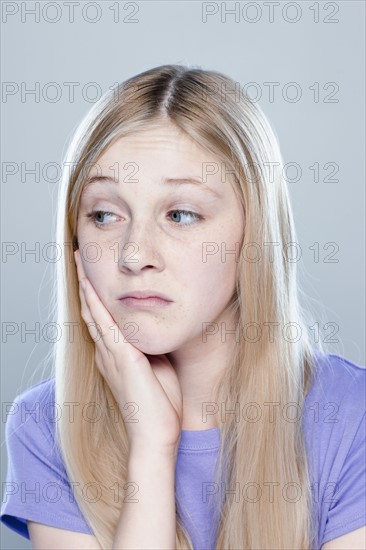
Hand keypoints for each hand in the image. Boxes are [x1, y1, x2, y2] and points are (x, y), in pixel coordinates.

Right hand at [74, 249, 182, 457]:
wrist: (156, 435)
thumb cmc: (159, 405)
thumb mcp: (156, 368)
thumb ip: (149, 349)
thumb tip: (152, 331)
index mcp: (114, 357)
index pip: (101, 321)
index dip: (96, 298)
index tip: (94, 277)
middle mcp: (107, 353)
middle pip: (92, 312)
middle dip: (86, 285)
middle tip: (80, 261)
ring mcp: (111, 354)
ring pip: (93, 312)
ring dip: (86, 287)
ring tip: (80, 263)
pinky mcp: (120, 356)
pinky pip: (104, 323)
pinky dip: (96, 303)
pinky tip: (91, 286)